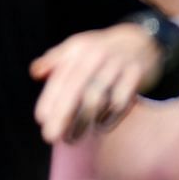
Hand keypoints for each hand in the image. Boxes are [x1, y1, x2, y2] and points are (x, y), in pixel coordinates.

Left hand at [30, 23, 162, 145]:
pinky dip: (110, 116)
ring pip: (98, 97)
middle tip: (51, 136)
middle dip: (63, 114)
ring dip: (83, 121)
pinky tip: (100, 127)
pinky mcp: (136, 75)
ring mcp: (118, 65)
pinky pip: (121, 101)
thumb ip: (55, 60)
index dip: (50, 99)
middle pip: (77, 88)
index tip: (41, 119)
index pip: (61, 77)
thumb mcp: (78, 48)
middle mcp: (97, 55)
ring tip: (72, 138)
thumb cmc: (102, 51)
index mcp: (79, 49)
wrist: (143, 41)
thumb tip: (35, 73)